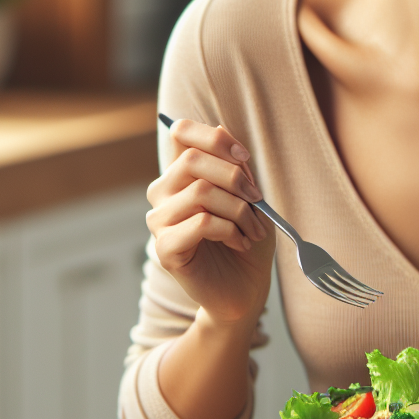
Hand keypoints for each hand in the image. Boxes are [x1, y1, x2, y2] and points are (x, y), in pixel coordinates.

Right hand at [146, 118, 274, 323]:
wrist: (245, 289)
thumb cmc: (247, 239)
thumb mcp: (249, 196)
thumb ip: (234, 165)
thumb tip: (222, 129)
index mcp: (180, 174)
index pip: (180, 132)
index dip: (213, 137)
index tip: (244, 156)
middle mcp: (162, 193)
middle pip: (192, 160)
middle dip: (235, 177)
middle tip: (258, 200)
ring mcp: (159, 221)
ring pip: (200, 191)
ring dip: (239, 209)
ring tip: (254, 229)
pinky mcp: (165, 249)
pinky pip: (201, 223)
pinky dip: (230, 230)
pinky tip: (241, 243)